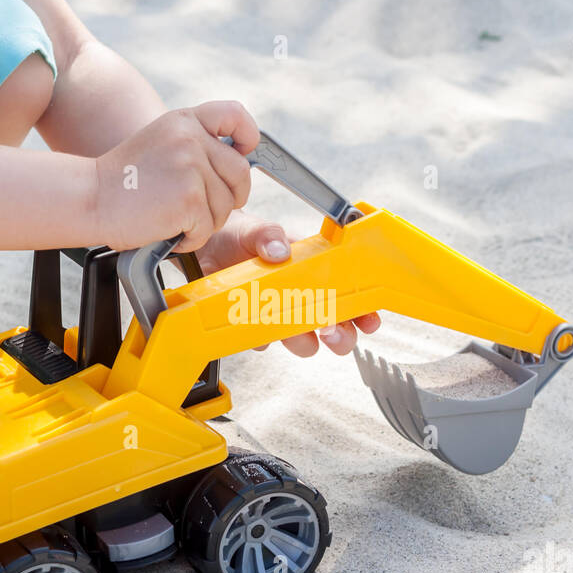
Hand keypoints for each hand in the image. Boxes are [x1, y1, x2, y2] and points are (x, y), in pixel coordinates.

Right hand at [91, 101, 258, 251]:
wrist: (90, 199)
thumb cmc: (123, 182)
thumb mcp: (160, 144)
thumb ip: (194, 145)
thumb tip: (237, 161)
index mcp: (184, 121)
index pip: (234, 114)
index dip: (248, 135)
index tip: (244, 152)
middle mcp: (190, 139)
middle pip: (240, 174)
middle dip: (230, 198)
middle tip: (204, 210)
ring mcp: (191, 168)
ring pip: (225, 206)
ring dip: (205, 223)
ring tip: (173, 219)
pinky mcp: (189, 198)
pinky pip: (208, 229)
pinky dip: (190, 239)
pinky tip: (167, 231)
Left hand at [197, 212, 380, 356]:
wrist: (204, 248)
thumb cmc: (237, 236)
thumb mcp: (254, 230)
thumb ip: (268, 236)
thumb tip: (280, 251)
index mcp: (314, 270)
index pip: (350, 293)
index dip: (365, 310)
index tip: (368, 319)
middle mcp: (302, 296)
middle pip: (336, 327)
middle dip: (341, 336)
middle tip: (331, 332)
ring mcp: (281, 314)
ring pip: (306, 342)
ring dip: (303, 342)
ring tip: (292, 331)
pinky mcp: (256, 326)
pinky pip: (265, 342)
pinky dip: (261, 337)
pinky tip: (251, 320)